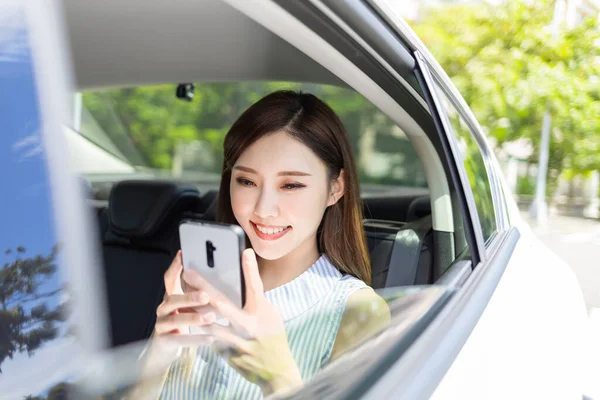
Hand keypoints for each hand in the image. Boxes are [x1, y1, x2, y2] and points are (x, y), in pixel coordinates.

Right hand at [154, 251, 216, 336]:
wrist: (165, 349)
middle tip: (206, 296)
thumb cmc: (182, 323)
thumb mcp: (188, 307)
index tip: (183, 254)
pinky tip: (210, 339)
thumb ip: (198, 294)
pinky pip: (179, 340)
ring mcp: (162, 325)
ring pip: (175, 319)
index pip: (169, 278)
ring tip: (210, 318)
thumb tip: (218, 280)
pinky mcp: (164, 341)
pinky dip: (195, 339)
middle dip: (189, 297)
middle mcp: (163, 308)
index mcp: (170, 296)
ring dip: (193, 318)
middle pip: (172, 299)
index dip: (175, 267)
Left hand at [182, 249, 302, 395]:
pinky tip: (193, 319)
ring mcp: (237, 341)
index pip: (255, 287)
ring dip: (195, 309)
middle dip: (203, 286)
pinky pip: (210, 337)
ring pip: (209, 323)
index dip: (250, 269)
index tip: (244, 252)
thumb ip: (255, 298)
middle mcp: (249, 326)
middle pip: (222, 303)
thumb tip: (244, 277)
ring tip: (183, 297)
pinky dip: (201, 327)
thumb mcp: (269, 314)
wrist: (275, 369)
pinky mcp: (228, 353)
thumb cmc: (272, 336)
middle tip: (189, 273)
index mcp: (262, 313)